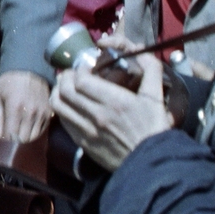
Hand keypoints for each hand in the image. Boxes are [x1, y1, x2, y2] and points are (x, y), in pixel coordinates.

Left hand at [0, 70, 51, 144]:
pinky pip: (42, 133)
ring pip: (34, 140)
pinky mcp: (50, 115)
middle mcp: (31, 113)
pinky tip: (26, 131)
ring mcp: (43, 114)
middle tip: (7, 145)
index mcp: (15, 108)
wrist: (29, 71)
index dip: (5, 147)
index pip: (11, 137)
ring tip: (16, 137)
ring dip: (24, 142)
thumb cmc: (7, 86)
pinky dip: (33, 136)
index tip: (0, 149)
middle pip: (23, 142)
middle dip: (14, 146)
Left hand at [51, 52, 172, 171]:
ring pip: (58, 105)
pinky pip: (63, 121)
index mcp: (114, 101)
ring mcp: (87, 130)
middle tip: (72, 74)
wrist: (153, 162)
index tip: (85, 67)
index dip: (78, 69)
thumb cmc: (155, 128)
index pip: (81, 79)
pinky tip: (68, 105)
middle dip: (66, 77)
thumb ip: (150, 71)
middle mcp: (97, 115)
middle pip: (65, 89)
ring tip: (65, 87)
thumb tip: (141, 51)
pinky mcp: (83, 143)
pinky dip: (61, 109)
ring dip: (58, 91)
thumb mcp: (156, 97)